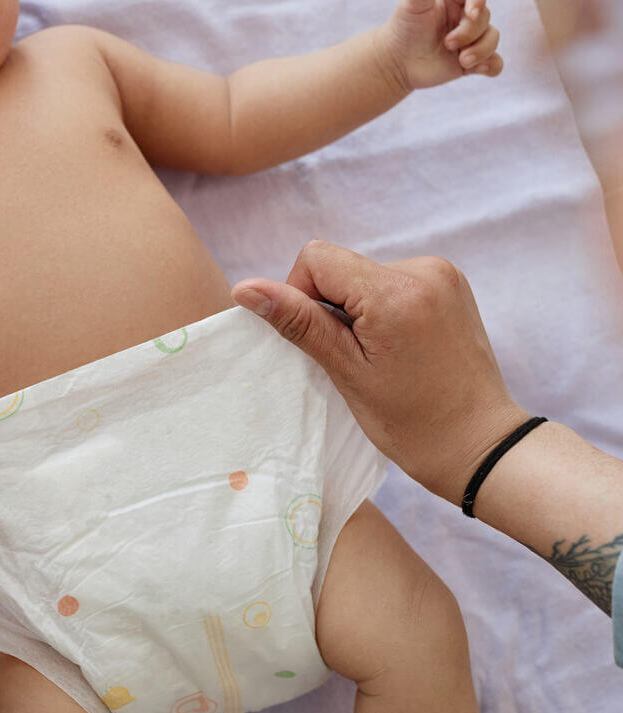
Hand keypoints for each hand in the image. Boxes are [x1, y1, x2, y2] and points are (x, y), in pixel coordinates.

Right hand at [232, 240, 531, 504]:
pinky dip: (380, 309)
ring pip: (363, 275)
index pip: (316, 259)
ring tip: (380, 356)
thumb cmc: (411, 420)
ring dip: (356, 310)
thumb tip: (245, 288)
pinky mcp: (450, 283)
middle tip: (353, 357)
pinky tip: (397, 347)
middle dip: (331, 307)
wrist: (479, 442)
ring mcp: (442, 274)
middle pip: (339, 266)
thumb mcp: (346, 371)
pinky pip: (391, 282)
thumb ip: (297, 322)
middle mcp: (423, 269)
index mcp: (396, 291)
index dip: (300, 296)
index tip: (322, 342)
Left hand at [379, 0, 503, 89]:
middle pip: (484, 19)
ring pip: (492, 39)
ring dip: (481, 51)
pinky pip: (494, 63)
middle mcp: (467, 18)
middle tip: (447, 43)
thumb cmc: (404, 27)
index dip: (478, 3)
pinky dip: (491, 66)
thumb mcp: (413, 4)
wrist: (395, 60)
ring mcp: (471, 40)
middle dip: (469, 33)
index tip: (470, 12)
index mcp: (458, 1)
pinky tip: (479, 69)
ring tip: (462, 60)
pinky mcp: (471, 62)